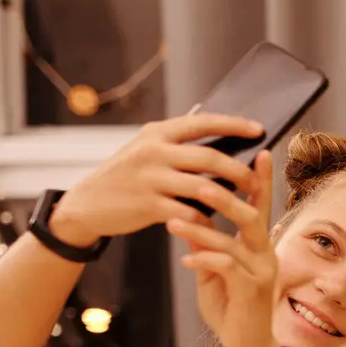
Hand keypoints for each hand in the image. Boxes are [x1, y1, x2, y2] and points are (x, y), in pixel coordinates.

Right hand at [51, 113, 263, 246]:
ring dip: (231, 198)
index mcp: (156, 133)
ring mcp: (150, 178)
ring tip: (247, 205)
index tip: (259, 130)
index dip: (233, 124)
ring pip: (203, 187)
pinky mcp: (148, 205)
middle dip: (240, 170)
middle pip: (210, 157)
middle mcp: (153, 151)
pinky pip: (189, 212)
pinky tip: (218, 224)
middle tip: (258, 180)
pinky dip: (206, 219)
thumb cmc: (126, 177)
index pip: (202, 122)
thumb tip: (220, 136)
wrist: (86, 204)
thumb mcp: (145, 150)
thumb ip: (175, 143)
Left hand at [169, 151, 282, 346]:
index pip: (260, 205)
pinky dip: (204, 259)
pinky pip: (226, 267)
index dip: (260, 179)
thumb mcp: (215, 271)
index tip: (259, 150)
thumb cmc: (231, 307)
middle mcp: (265, 254)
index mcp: (258, 246)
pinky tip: (186, 259)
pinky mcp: (251, 290)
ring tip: (174, 220)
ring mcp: (261, 272)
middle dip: (225, 196)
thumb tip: (190, 217)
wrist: (246, 346)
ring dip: (203, 228)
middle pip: (251, 215)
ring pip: (236, 239)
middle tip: (199, 181)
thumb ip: (208, 244)